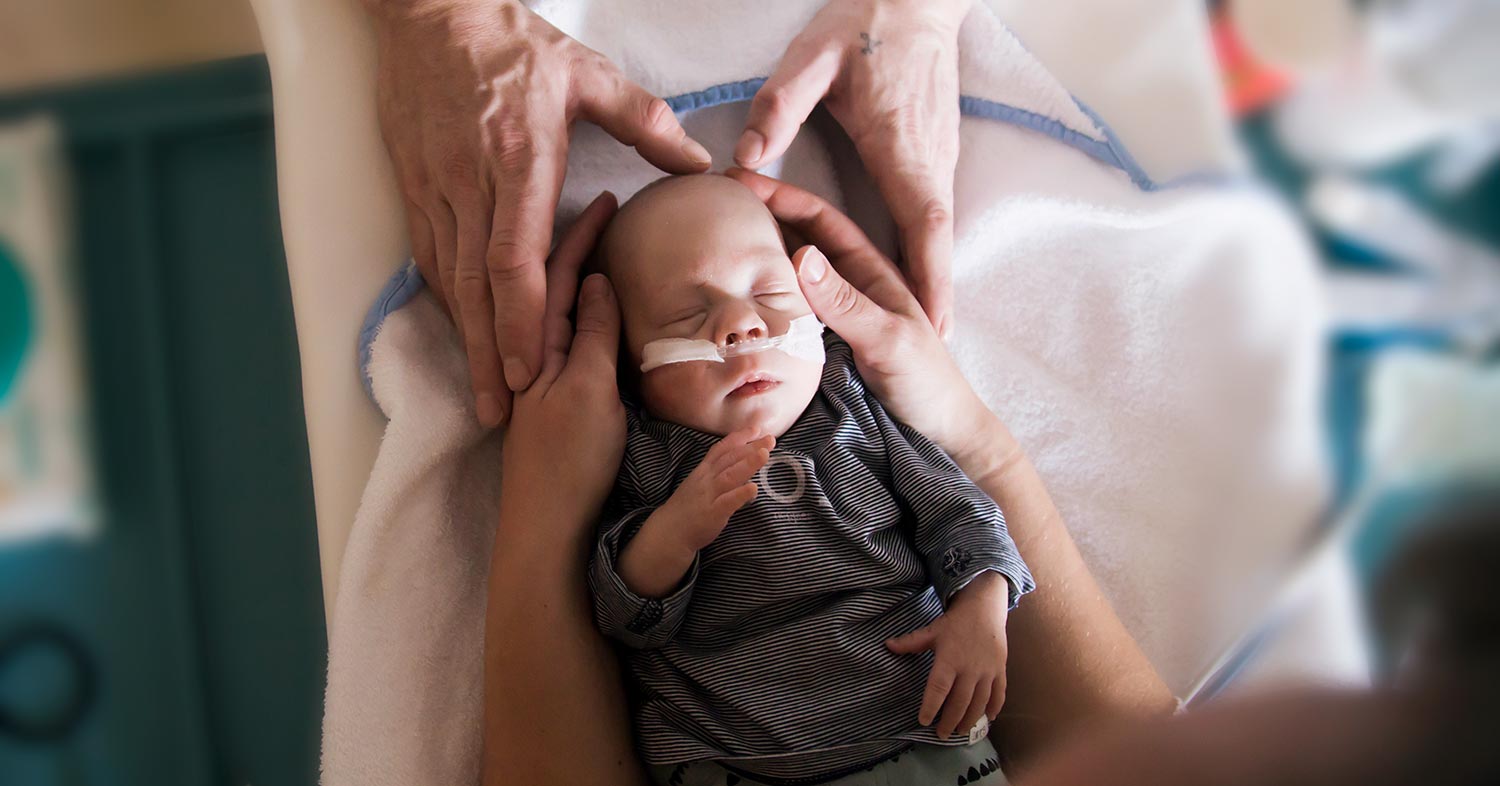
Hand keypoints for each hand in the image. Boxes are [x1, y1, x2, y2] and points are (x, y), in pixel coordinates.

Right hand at [366, 0, 712, 427]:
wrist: (431, 10)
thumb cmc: (513, 42)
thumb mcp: (586, 74)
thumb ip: (645, 122)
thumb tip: (699, 165)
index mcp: (518, 160)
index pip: (516, 258)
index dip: (523, 320)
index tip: (531, 370)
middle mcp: (472, 182)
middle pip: (479, 285)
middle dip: (490, 353)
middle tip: (503, 411)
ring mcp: (436, 186)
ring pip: (449, 276)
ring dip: (465, 338)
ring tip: (482, 393)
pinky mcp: (414, 183)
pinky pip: (430, 253)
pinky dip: (447, 299)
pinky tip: (462, 330)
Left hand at [500, 193, 625, 531]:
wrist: (547, 530)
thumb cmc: (569, 461)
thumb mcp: (588, 388)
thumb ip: (590, 333)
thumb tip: (594, 278)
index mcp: (538, 343)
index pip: (559, 272)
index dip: (585, 234)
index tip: (613, 200)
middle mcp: (532, 354)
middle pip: (550, 285)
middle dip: (576, 245)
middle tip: (608, 211)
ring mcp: (539, 379)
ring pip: (552, 311)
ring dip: (573, 276)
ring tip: (599, 246)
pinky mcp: (550, 403)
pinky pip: (560, 338)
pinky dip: (575, 311)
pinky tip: (587, 311)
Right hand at [658, 429, 774, 551]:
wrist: (669, 532)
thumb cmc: (687, 508)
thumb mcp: (699, 484)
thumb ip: (717, 473)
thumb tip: (740, 465)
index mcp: (703, 471)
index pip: (722, 449)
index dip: (739, 437)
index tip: (756, 428)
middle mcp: (706, 479)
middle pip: (730, 459)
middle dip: (751, 447)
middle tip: (770, 439)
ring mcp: (709, 495)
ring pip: (730, 476)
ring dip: (748, 464)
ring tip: (765, 454)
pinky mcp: (713, 513)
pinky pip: (728, 502)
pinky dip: (740, 494)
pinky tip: (754, 488)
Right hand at [725, 169, 1013, 478]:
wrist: (941, 430)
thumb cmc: (926, 382)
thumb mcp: (886, 339)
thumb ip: (846, 303)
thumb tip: (800, 254)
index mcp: (872, 272)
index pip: (821, 220)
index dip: (781, 196)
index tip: (740, 181)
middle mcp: (852, 286)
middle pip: (801, 239)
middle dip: (762, 217)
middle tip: (715, 206)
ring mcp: (839, 314)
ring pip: (793, 275)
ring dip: (758, 257)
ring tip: (715, 245)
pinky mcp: (829, 344)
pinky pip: (791, 310)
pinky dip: (763, 299)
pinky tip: (738, 301)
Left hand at [737, 0, 971, 335]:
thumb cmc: (864, 23)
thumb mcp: (814, 59)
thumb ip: (779, 107)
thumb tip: (749, 155)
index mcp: (901, 148)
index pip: (923, 228)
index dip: (931, 282)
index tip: (936, 329)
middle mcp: (929, 159)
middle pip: (936, 242)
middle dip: (937, 295)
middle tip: (934, 346)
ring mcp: (938, 155)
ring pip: (936, 228)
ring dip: (933, 274)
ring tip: (927, 325)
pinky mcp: (936, 149)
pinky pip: (932, 211)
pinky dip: (928, 248)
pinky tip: (911, 271)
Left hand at [887, 571, 1010, 739]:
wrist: (985, 608)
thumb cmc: (955, 622)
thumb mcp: (932, 631)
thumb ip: (910, 643)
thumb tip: (887, 645)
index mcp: (949, 658)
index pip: (938, 688)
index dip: (931, 706)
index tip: (924, 721)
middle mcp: (969, 668)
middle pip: (960, 701)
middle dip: (950, 720)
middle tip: (941, 734)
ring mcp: (987, 670)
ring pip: (979, 702)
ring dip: (970, 719)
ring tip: (960, 730)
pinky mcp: (1000, 670)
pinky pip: (999, 694)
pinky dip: (994, 708)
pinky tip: (988, 719)